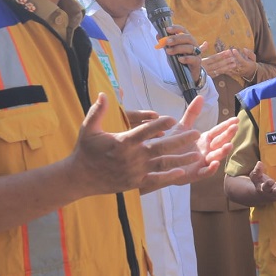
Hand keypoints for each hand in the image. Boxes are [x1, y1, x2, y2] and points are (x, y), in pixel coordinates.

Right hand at [71, 92, 202, 195]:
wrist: (80, 178)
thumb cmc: (86, 151)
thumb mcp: (88, 128)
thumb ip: (98, 111)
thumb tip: (104, 93)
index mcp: (123, 142)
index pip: (144, 131)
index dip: (159, 125)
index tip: (173, 119)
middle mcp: (132, 157)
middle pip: (160, 148)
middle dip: (180, 140)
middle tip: (196, 133)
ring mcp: (135, 171)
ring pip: (162, 164)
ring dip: (180, 159)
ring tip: (196, 155)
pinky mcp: (135, 182)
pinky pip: (155, 180)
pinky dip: (169, 177)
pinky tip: (182, 172)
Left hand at [156, 24, 204, 81]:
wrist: (189, 72)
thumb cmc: (180, 59)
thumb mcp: (172, 50)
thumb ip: (166, 44)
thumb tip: (158, 35)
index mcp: (187, 39)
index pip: (183, 30)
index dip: (176, 28)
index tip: (167, 29)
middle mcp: (193, 44)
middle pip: (188, 37)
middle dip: (176, 38)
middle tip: (167, 41)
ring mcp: (196, 53)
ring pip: (190, 48)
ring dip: (178, 48)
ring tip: (168, 51)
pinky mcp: (197, 62)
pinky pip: (193, 59)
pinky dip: (186, 58)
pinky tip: (179, 59)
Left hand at [171, 96, 239, 181]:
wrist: (160, 162)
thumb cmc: (173, 145)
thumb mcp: (182, 127)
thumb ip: (192, 113)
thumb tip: (200, 96)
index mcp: (204, 140)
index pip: (218, 131)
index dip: (226, 126)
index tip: (236, 119)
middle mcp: (206, 151)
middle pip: (219, 143)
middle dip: (228, 136)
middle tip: (235, 128)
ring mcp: (202, 162)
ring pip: (215, 157)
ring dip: (223, 152)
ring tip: (229, 145)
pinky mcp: (195, 174)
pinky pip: (205, 172)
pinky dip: (211, 169)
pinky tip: (215, 163)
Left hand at [203, 47, 256, 79]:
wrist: (251, 73)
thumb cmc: (251, 63)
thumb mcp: (253, 58)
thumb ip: (249, 53)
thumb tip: (244, 49)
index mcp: (246, 64)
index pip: (241, 60)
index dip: (237, 55)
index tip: (233, 50)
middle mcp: (241, 69)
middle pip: (234, 64)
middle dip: (229, 59)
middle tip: (224, 54)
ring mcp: (236, 72)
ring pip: (229, 68)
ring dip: (224, 65)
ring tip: (219, 60)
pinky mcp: (233, 74)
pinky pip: (227, 72)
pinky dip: (222, 69)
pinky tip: (217, 67)